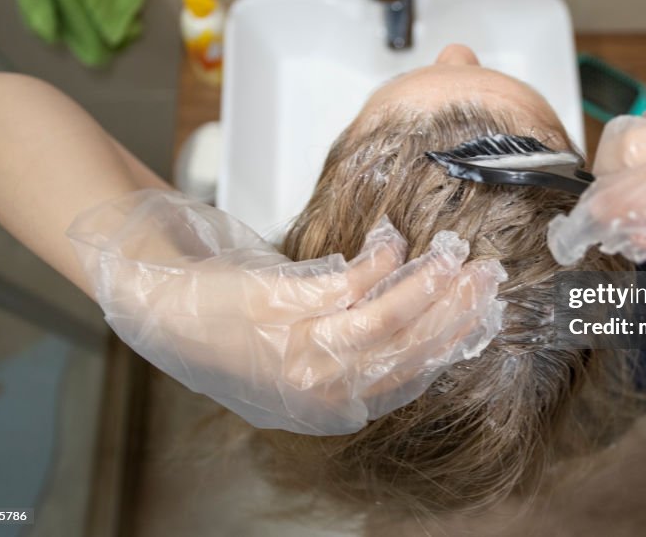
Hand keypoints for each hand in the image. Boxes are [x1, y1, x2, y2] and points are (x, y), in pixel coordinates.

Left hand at [67, 189, 505, 434]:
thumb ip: (349, 347)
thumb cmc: (229, 329)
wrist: (160, 304)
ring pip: (383, 321)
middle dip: (452, 311)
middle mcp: (313, 389)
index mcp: (324, 407)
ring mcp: (294, 350)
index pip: (407, 377)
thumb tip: (420, 313)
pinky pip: (348, 284)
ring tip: (453, 254)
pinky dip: (377, 259)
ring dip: (425, 285)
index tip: (481, 311)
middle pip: (403, 350)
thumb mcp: (297, 354)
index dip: (450, 342)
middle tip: (485, 274)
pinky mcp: (276, 308)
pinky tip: (389, 239)